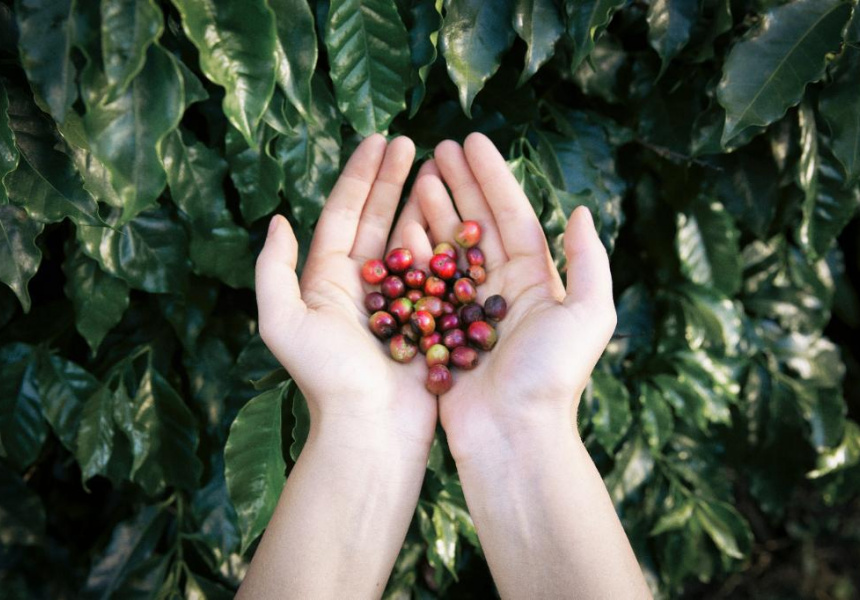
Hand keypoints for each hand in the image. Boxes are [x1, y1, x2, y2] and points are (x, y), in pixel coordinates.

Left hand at [255, 134, 435, 450]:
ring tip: (435, 168)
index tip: (379, 141)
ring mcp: (396, 301)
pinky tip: (457, 214)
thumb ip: (273, 270)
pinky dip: (444, 241)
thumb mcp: (283, 322)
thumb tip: (279, 221)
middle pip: (376, 219)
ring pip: (408, 240)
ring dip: (419, 203)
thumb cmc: (327, 378)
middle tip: (410, 142)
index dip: (361, 176)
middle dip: (391, 179)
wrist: (370, 429)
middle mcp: (361, 286)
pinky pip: (435, 272)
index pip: (344, 215)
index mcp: (326, 281)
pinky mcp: (425, 319)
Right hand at [414, 133, 616, 460]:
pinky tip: (398, 224)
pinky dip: (412, 253)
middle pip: (476, 224)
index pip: (511, 215)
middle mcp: (500, 290)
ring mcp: (465, 309)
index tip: (470, 141)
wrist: (513, 436)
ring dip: (431, 211)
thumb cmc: (551, 376)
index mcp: (535, 281)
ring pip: (446, 248)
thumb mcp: (588, 314)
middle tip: (435, 149)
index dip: (491, 176)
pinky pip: (423, 283)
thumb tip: (582, 210)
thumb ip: (588, 261)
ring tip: (414, 176)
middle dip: (457, 185)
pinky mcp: (438, 331)